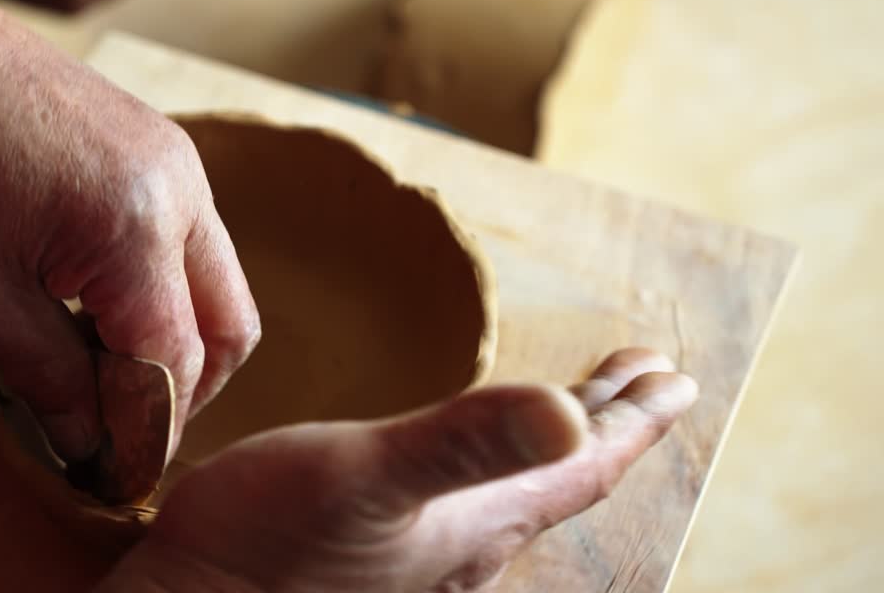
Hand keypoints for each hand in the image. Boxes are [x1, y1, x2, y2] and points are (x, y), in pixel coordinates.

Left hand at [0, 16, 259, 463]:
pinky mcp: (161, 146)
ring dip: (175, 338)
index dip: (146, 434)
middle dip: (186, 393)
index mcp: (134, 229)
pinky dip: (161, 289)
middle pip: (229, 328)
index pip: (174, 366)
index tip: (110, 476)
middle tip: (120, 428)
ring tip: (96, 366)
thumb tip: (92, 444)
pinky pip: (191, 240)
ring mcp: (178, 161)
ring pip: (217, 283)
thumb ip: (46, 377)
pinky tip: (93, 301)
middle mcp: (179, 191)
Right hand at [99, 348, 698, 591]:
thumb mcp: (364, 477)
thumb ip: (464, 443)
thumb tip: (571, 417)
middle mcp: (462, 549)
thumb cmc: (267, 545)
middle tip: (644, 381)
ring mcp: (418, 563)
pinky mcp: (374, 562)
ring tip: (574, 413)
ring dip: (554, 448)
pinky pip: (464, 506)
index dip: (632, 419)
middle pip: (561, 481)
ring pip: (516, 496)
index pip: (582, 466)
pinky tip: (461, 471)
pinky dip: (489, 469)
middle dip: (606, 426)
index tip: (671, 373)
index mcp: (475, 522)